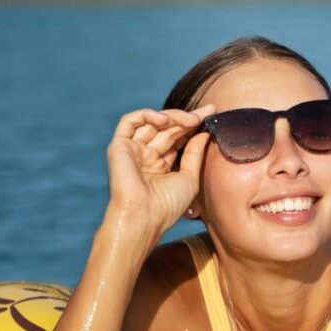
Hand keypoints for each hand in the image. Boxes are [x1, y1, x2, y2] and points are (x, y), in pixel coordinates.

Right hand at [105, 105, 214, 236]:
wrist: (143, 218)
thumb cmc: (167, 206)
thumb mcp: (189, 177)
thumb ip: (194, 153)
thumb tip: (204, 131)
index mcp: (160, 164)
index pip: (177, 137)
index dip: (193, 124)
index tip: (212, 114)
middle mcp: (145, 156)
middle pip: (167, 128)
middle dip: (187, 118)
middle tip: (206, 112)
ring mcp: (132, 150)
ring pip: (151, 122)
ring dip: (172, 116)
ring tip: (190, 119)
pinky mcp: (119, 146)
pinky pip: (130, 121)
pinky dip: (147, 115)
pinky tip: (165, 119)